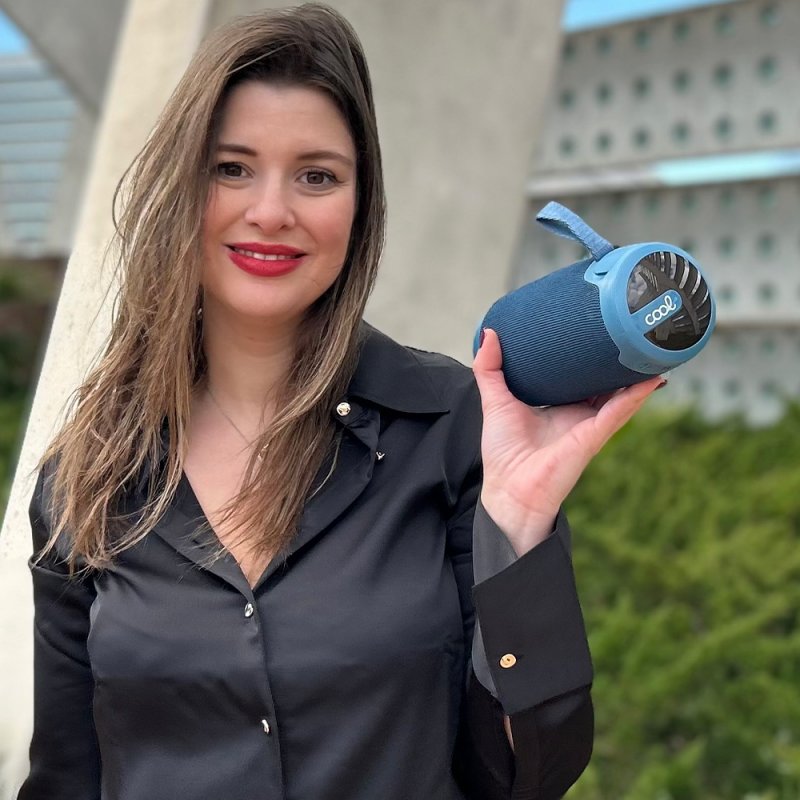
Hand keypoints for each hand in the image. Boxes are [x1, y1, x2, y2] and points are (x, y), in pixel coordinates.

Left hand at [472, 328, 663, 555]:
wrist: (509, 490)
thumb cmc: (503, 453)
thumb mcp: (494, 401)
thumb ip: (489, 368)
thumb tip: (490, 333)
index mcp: (557, 404)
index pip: (578, 375)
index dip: (587, 354)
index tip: (593, 327)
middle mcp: (577, 413)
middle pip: (604, 381)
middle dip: (618, 359)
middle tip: (629, 327)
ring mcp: (589, 424)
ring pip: (619, 393)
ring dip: (635, 373)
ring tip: (651, 347)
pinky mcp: (593, 435)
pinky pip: (619, 411)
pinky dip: (635, 395)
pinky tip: (651, 378)